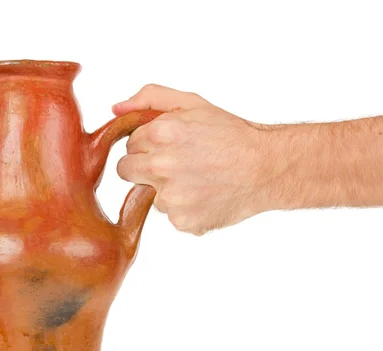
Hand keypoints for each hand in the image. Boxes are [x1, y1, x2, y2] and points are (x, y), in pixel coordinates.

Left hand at [113, 84, 274, 235]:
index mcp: (161, 133)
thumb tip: (115, 109)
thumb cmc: (232, 135)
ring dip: (167, 191)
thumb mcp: (193, 103)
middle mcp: (161, 165)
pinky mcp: (181, 220)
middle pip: (126, 171)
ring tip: (199, 181)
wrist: (267, 168)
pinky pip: (170, 216)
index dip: (148, 146)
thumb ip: (150, 98)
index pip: (129, 145)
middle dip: (144, 168)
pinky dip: (185, 210)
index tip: (169, 148)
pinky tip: (206, 197)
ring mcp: (170, 196)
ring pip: (150, 196)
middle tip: (174, 166)